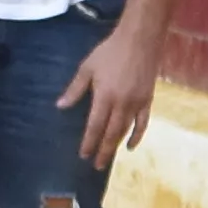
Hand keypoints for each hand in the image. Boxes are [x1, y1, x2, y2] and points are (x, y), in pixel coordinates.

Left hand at [60, 17, 162, 165]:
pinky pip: (142, 124)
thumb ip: (75, 89)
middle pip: (110, 133)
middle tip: (96, 165)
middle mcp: (121, 105)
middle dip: (102, 150)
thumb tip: (60, 106)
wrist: (140, 42)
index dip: (89, 141)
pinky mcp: (147, 102)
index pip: (94, 125)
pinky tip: (130, 146)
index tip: (83, 154)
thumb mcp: (87, 68)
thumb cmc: (110, 52)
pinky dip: (137, 136)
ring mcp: (136, 105)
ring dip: (115, 146)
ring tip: (108, 158)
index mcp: (104, 96)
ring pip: (125, 131)